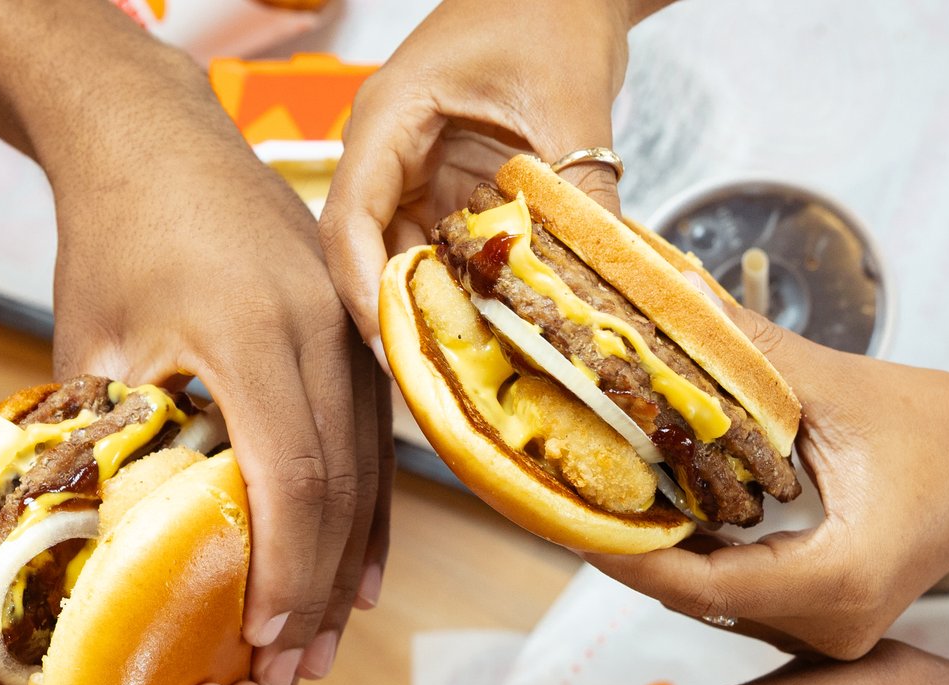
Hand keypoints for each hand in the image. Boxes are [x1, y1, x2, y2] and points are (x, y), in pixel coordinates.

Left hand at [44, 70, 386, 684]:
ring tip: (319, 649)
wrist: (156, 138)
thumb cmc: (111, 240)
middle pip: (340, 488)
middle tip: (288, 676)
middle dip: (315, 592)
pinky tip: (357, 579)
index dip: (281, 572)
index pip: (289, 478)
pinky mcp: (357, 332)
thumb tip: (100, 557)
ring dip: (346, 567)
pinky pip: (376, 441)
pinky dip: (367, 517)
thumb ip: (106, 442)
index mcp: (252, 334)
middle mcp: (323, 330)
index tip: (258, 643)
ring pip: (369, 472)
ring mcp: (350, 328)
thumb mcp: (91, 344)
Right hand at [320, 0, 639, 345]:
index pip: (347, 220)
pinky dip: (461, 292)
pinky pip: (440, 253)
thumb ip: (582, 194)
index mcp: (389, 117)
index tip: (396, 348)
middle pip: (364, 253)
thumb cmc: (554, 11)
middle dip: (396, 318)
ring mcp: (414, 172)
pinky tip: (490, 332)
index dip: (365, 293)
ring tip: (465, 370)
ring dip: (431, 313)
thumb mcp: (572, 107)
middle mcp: (388, 150)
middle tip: (433, 383)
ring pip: (402, 262)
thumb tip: (600, 282)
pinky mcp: (445, 188)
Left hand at [588, 303, 948, 660]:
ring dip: (659, 546)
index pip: (696, 584)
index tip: (565, 513)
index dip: (622, 552)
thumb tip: (665, 294)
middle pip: (694, 595)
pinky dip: (698, 551)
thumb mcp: (839, 385)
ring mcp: (824, 635)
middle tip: (560, 488)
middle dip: (628, 542)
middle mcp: (827, 626)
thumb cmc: (946, 428)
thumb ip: (746, 350)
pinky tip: (659, 505)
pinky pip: (736, 594)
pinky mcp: (821, 623)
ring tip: (595, 489)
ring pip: (710, 598)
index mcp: (837, 582)